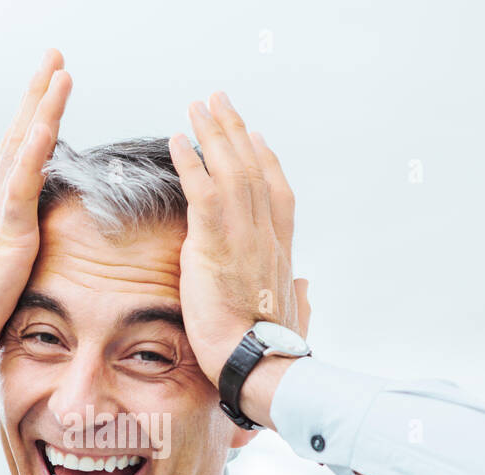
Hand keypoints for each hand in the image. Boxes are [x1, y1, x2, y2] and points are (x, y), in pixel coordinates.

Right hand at [0, 49, 71, 399]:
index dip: (37, 117)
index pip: (22, 153)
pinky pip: (22, 191)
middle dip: (38, 94)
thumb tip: (37, 249)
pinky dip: (35, 156)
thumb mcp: (6, 274)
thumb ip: (22, 252)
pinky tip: (46, 128)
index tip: (53, 82)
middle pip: (20, 136)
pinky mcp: (6, 239)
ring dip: (43, 110)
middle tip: (55, 56)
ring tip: (60, 73)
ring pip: (23, 152)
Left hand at [167, 92, 310, 393]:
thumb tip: (304, 286)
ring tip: (199, 105)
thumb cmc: (270, 351)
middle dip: (235, 132)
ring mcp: (243, 237)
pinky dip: (191, 162)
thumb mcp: (292, 318)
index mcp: (281, 252)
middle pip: (253, 169)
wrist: (256, 362)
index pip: (277, 194)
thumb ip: (298, 298)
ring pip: (230, 170)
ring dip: (214, 133)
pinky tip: (180, 140)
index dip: (266, 162)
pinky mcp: (214, 245)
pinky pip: (202, 191)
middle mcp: (266, 236)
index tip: (256, 138)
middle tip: (220, 102)